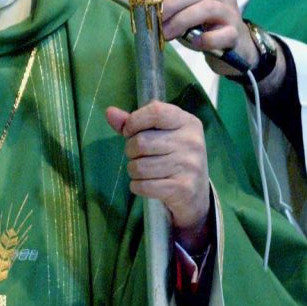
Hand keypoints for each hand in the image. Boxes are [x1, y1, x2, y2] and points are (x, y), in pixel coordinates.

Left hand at [106, 101, 210, 250]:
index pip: (155, 111)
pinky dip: (137, 186)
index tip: (130, 132)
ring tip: (143, 171)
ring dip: (133, 171)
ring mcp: (189, 165)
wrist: (196, 194)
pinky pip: (144, 186)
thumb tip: (110, 113)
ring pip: (140, 166)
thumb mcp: (160, 134)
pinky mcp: (183, 188)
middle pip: (141, 142)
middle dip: (131, 151)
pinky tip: (146, 184)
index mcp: (187, 122)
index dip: (134, 121)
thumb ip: (134, 122)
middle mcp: (191, 141)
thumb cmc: (173, 157)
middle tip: (139, 156)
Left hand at [158, 0, 264, 81]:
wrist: (235, 48)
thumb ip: (169, 2)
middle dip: (170, 5)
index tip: (143, 3)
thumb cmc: (204, 27)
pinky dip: (206, 39)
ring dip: (182, 21)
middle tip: (153, 20)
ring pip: (207, 8)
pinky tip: (195, 43)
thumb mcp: (184, 10)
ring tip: (166, 34)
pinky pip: (222, 34)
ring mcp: (232, 12)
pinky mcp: (236, 34)